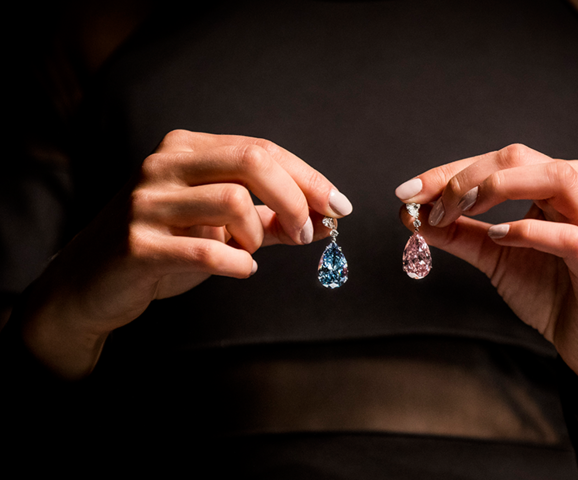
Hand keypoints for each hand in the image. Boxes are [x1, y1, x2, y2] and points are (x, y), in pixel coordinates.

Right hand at [21, 130, 352, 378]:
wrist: (94, 281)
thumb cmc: (167, 247)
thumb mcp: (223, 227)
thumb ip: (272, 221)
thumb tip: (328, 221)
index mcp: (186, 149)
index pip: (262, 149)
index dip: (309, 178)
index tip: (340, 206)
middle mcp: (164, 165)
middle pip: (252, 161)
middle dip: (295, 198)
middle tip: (308, 231)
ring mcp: (146, 202)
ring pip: (232, 201)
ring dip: (259, 233)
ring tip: (253, 252)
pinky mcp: (137, 244)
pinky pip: (206, 250)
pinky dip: (237, 263)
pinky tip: (241, 269)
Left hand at [396, 144, 577, 399]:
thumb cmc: (549, 290)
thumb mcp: (493, 255)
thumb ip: (457, 233)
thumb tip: (410, 214)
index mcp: (554, 184)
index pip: (497, 160)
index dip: (449, 172)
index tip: (407, 191)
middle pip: (519, 158)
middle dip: (466, 177)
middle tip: (429, 205)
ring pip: (556, 178)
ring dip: (498, 188)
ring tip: (460, 210)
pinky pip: (570, 235)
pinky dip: (528, 231)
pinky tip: (497, 237)